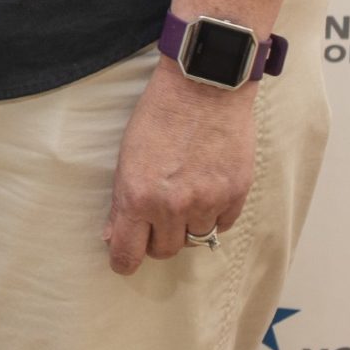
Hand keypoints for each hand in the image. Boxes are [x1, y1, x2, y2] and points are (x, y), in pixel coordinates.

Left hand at [102, 58, 256, 274]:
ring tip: (183, 194)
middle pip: (164, 250)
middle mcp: (173, 206)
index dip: (124, 261)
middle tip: (154, 217)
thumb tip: (114, 235)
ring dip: (186, 225)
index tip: (123, 261)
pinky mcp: (235, 196)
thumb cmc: (158, 115)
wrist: (203, 88)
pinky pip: (222, 225)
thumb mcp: (126, 155)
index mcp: (137, 195)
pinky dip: (213, 215)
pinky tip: (206, 190)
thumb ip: (123, 199)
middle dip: (156, 239)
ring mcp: (208, 202)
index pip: (128, 253)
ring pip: (194, 238)